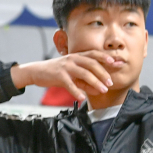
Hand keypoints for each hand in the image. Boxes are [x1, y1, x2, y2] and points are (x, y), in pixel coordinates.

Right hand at [10, 51, 124, 101]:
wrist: (36, 71)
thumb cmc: (55, 72)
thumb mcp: (71, 73)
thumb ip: (84, 80)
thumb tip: (97, 89)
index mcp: (77, 56)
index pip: (94, 54)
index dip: (106, 57)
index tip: (116, 62)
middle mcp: (73, 59)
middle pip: (92, 64)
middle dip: (103, 73)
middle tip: (111, 83)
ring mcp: (66, 66)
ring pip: (84, 73)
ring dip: (95, 82)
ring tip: (103, 90)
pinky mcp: (58, 75)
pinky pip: (70, 84)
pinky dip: (77, 91)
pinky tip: (82, 98)